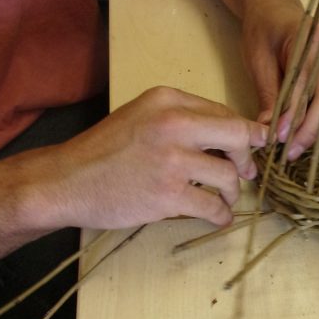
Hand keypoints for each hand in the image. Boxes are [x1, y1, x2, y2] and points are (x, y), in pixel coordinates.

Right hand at [43, 87, 267, 228]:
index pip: (224, 113)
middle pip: (237, 137)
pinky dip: (222, 216)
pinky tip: (219, 218)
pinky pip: (213, 207)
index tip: (251, 146)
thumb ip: (179, 119)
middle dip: (246, 158)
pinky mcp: (168, 195)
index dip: (243, 133)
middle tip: (245, 173)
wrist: (66, 181)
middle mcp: (173, 124)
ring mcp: (172, 161)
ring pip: (229, 176)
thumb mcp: (140, 116)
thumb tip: (227, 136)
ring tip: (225, 199)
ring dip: (233, 191)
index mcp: (167, 100)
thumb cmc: (103, 151)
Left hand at [242, 1, 318, 161]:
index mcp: (309, 42)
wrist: (274, 5)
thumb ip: (268, 93)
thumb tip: (268, 128)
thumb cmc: (264, 30)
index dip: (294, 115)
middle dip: (313, 128)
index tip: (280, 137)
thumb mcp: (257, 59)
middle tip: (293, 151)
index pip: (305, 85)